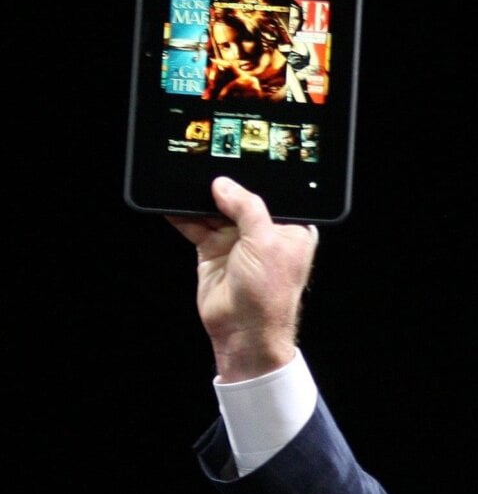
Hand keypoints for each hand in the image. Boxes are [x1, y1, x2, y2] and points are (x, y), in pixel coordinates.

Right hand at [168, 177, 318, 380]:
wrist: (244, 332)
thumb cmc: (268, 292)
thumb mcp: (265, 241)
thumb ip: (247, 208)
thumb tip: (224, 185)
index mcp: (290, 228)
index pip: (272, 195)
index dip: (255, 180)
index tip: (236, 161)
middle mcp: (264, 233)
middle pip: (240, 201)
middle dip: (223, 188)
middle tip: (203, 166)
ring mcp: (237, 242)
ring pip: (215, 211)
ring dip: (200, 200)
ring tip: (184, 179)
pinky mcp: (213, 252)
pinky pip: (196, 227)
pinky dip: (183, 216)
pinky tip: (171, 203)